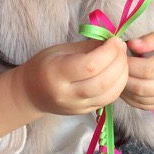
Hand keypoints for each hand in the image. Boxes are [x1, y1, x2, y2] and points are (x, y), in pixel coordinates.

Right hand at [13, 37, 128, 115]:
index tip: (114, 40)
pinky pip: (108, 100)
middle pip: (103, 81)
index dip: (108, 52)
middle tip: (121, 48)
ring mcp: (77, 107)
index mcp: (56, 73)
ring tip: (123, 60)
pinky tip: (118, 73)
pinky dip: (118, 86)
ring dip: (123, 75)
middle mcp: (67, 94)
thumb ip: (87, 47)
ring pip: (110, 94)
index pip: (90, 65)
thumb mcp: (60, 50)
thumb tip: (112, 43)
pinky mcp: (85, 113)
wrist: (31, 93)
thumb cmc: (44, 66)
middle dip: (119, 62)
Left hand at [123, 31, 153, 109]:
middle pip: (142, 87)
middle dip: (123, 77)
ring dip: (124, 89)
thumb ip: (152, 39)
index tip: (118, 53)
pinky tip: (124, 86)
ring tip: (116, 75)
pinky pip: (144, 106)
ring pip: (141, 100)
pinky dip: (130, 99)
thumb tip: (130, 44)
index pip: (148, 69)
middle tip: (114, 64)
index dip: (129, 63)